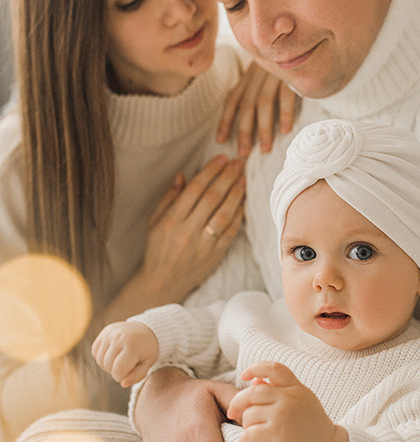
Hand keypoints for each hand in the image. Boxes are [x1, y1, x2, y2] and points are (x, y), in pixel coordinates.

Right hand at [92, 321, 158, 387]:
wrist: (145, 329)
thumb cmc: (147, 349)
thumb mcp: (148, 363)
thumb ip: (137, 376)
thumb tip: (123, 383)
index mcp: (132, 346)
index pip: (118, 371)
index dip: (121, 377)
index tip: (129, 372)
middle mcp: (119, 337)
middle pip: (107, 366)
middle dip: (116, 371)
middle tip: (127, 365)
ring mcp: (110, 333)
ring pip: (100, 360)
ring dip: (108, 364)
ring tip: (120, 359)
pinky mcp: (104, 332)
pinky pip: (95, 351)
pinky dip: (102, 356)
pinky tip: (113, 353)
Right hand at [140, 154, 245, 303]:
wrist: (162, 282)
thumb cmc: (157, 249)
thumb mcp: (154, 221)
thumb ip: (169, 197)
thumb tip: (184, 175)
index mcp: (171, 220)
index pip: (194, 190)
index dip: (210, 172)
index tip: (221, 158)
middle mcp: (188, 231)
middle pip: (212, 199)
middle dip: (227, 177)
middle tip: (238, 163)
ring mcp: (203, 244)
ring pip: (224, 214)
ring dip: (236, 194)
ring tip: (243, 179)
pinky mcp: (215, 255)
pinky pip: (230, 232)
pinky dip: (239, 216)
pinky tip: (244, 202)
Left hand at [217, 62, 297, 156]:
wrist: (295, 34)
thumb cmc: (279, 59)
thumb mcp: (261, 70)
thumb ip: (252, 87)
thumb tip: (244, 113)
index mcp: (247, 77)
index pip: (232, 100)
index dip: (225, 120)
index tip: (220, 140)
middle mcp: (256, 76)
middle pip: (246, 107)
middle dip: (243, 132)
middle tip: (243, 153)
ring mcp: (273, 75)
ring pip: (263, 104)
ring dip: (264, 128)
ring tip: (264, 148)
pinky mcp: (290, 75)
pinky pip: (286, 96)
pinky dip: (285, 113)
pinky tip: (286, 129)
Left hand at [227, 362, 348, 441]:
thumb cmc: (311, 430)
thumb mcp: (300, 404)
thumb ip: (279, 392)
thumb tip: (254, 382)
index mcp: (297, 388)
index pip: (274, 368)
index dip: (255, 369)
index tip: (245, 376)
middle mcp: (290, 397)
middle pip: (253, 392)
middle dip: (238, 402)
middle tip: (232, 413)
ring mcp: (283, 414)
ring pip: (250, 414)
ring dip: (246, 427)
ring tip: (253, 438)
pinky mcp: (277, 432)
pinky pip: (249, 433)